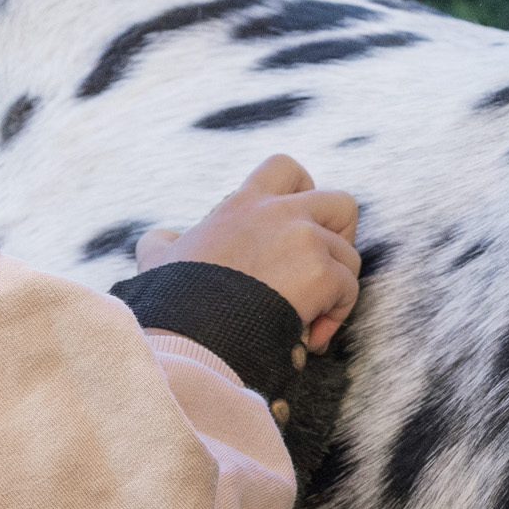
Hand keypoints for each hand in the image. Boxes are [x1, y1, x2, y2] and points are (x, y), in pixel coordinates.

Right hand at [138, 154, 359, 349]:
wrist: (191, 335)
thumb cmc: (175, 301)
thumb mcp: (159, 259)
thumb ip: (163, 241)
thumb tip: (163, 239)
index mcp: (244, 204)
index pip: (285, 169)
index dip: (304, 193)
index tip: (296, 227)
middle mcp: (279, 212)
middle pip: (342, 204)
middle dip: (341, 241)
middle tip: (322, 273)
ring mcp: (304, 239)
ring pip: (348, 256)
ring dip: (335, 291)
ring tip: (307, 321)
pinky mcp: (321, 272)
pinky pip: (349, 290)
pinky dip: (335, 317)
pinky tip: (307, 339)